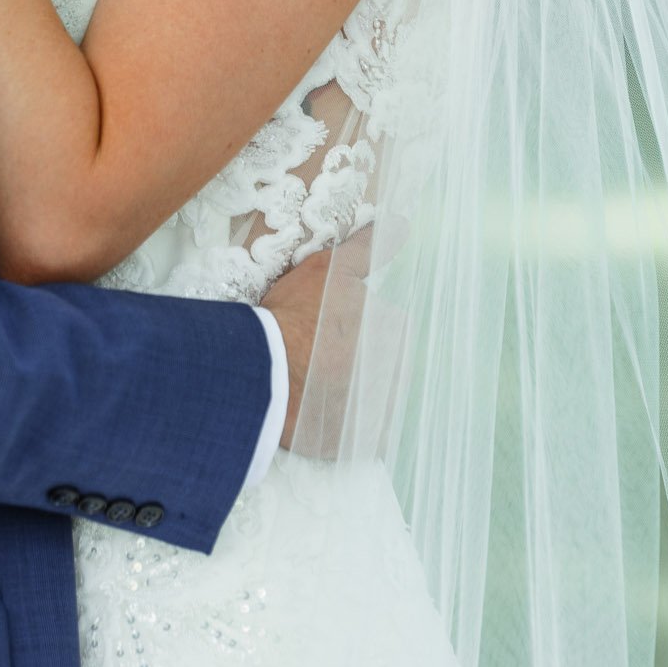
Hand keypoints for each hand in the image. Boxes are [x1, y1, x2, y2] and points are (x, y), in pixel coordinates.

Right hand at [263, 221, 396, 454]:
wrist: (265, 371)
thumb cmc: (297, 316)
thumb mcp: (330, 269)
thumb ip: (369, 248)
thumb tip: (402, 224)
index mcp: (394, 330)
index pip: (381, 326)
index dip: (348, 324)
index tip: (322, 327)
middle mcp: (397, 372)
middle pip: (376, 361)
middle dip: (351, 358)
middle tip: (313, 354)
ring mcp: (381, 411)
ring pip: (367, 396)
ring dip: (346, 390)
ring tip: (309, 383)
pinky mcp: (362, 442)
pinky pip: (357, 434)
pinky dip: (341, 425)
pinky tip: (316, 411)